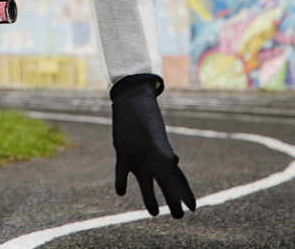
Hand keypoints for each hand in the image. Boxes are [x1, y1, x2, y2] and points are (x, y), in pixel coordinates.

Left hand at [110, 74, 195, 217]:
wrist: (131, 98)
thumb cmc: (145, 113)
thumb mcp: (154, 133)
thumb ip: (162, 149)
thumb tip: (174, 163)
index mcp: (162, 157)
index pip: (177, 180)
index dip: (186, 193)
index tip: (194, 207)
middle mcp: (152, 160)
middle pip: (164, 185)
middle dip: (172, 201)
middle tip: (179, 216)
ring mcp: (137, 158)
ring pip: (145, 183)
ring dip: (149, 198)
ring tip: (153, 213)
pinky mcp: (123, 153)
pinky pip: (121, 172)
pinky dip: (120, 182)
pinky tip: (120, 192)